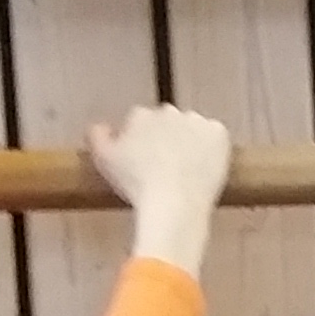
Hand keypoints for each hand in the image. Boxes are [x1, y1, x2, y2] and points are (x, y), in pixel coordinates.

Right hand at [88, 103, 231, 278]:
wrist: (174, 204)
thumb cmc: (136, 187)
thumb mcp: (103, 161)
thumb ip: (96, 136)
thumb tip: (99, 126)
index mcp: (140, 115)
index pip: (142, 121)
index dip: (144, 141)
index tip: (146, 161)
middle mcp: (168, 111)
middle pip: (168, 121)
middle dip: (168, 138)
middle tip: (168, 168)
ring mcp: (195, 120)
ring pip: (194, 127)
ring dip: (192, 141)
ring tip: (188, 171)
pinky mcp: (218, 132)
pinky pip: (216, 135)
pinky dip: (214, 148)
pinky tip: (206, 168)